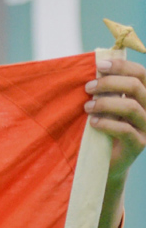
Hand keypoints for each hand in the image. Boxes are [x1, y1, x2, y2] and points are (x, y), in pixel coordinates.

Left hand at [85, 55, 145, 227]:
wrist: (104, 162)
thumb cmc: (100, 128)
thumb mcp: (104, 106)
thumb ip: (104, 90)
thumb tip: (93, 66)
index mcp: (144, 96)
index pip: (141, 74)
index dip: (122, 66)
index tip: (99, 65)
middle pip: (136, 87)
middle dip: (109, 83)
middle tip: (88, 87)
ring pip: (131, 107)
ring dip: (105, 102)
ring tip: (87, 106)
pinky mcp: (138, 145)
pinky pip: (125, 130)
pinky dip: (106, 123)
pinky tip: (92, 122)